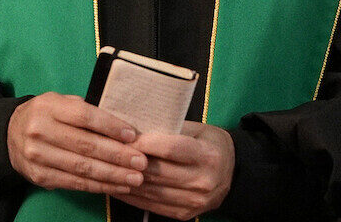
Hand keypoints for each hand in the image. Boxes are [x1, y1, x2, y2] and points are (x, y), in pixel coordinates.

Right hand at [7, 92, 148, 195]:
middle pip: (85, 145)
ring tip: (136, 178)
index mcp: (49, 107)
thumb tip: (124, 128)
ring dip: (112, 175)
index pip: (85, 117)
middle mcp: (40, 131)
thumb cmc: (48, 115)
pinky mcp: (39, 177)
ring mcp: (38, 156)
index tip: (132, 135)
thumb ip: (88, 111)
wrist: (10, 134)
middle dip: (117, 156)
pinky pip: (74, 183)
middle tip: (142, 162)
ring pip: (82, 168)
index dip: (110, 126)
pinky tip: (118, 186)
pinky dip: (98, 186)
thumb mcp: (62, 102)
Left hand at [113, 121, 234, 219]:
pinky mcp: (185, 214)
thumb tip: (136, 127)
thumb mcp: (198, 130)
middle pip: (158, 172)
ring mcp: (194, 201)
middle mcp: (203, 180)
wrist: (233, 173)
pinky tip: (118, 186)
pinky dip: (133, 197)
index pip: (172, 149)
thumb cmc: (210, 145)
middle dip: (130, 162)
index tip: (126, 137)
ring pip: (152, 191)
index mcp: (207, 155)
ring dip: (126, 181)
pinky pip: (152, 206)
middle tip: (110, 152)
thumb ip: (171, 130)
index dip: (146, 143)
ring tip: (108, 170)